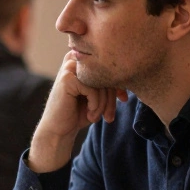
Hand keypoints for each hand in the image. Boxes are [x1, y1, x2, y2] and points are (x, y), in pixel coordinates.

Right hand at [28, 52, 126, 172]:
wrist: (59, 129)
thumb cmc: (79, 112)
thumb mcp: (99, 95)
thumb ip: (109, 82)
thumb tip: (130, 75)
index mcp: (83, 60)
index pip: (109, 67)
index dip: (119, 83)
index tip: (123, 99)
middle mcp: (75, 59)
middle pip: (106, 73)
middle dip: (111, 97)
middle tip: (110, 116)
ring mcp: (69, 67)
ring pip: (101, 82)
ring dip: (103, 104)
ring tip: (98, 117)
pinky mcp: (67, 79)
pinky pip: (93, 90)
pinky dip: (95, 105)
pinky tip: (89, 115)